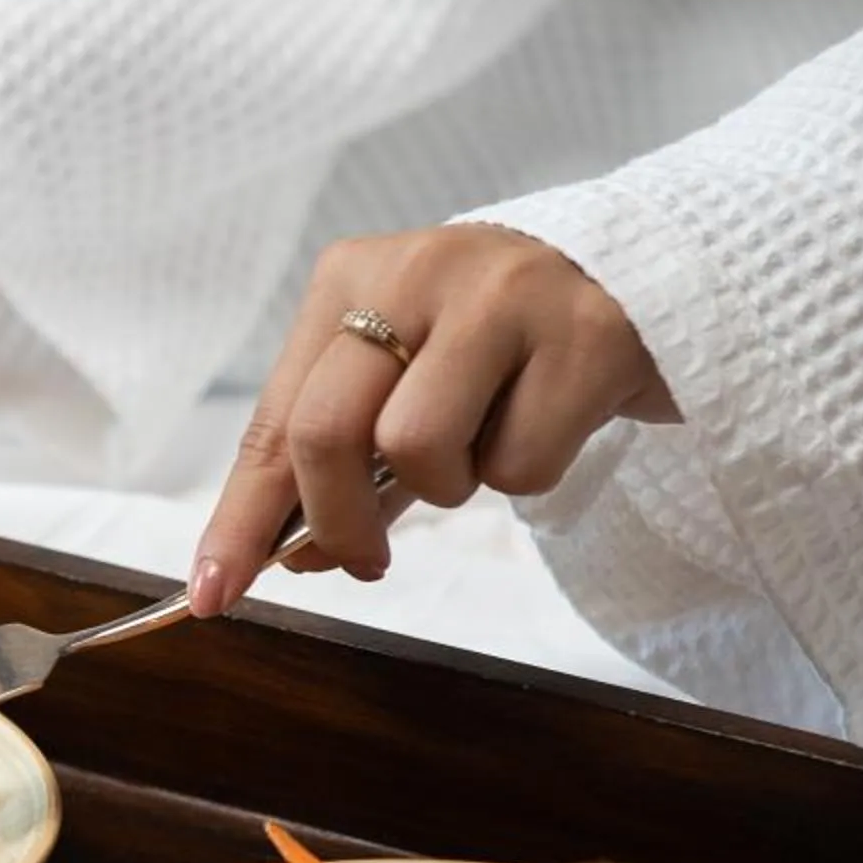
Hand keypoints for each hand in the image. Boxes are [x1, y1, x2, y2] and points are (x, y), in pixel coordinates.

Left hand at [188, 225, 676, 615]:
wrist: (652, 280)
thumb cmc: (505, 347)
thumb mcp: (410, 379)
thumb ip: (346, 461)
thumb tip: (283, 555)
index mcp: (352, 278)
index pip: (275, 418)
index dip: (241, 517)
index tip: (210, 592)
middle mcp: (417, 270)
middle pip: (326, 433)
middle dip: (336, 524)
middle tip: (365, 560)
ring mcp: (504, 295)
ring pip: (420, 450)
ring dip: (450, 486)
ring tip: (487, 442)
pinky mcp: (588, 335)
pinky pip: (520, 465)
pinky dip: (529, 473)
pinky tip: (554, 419)